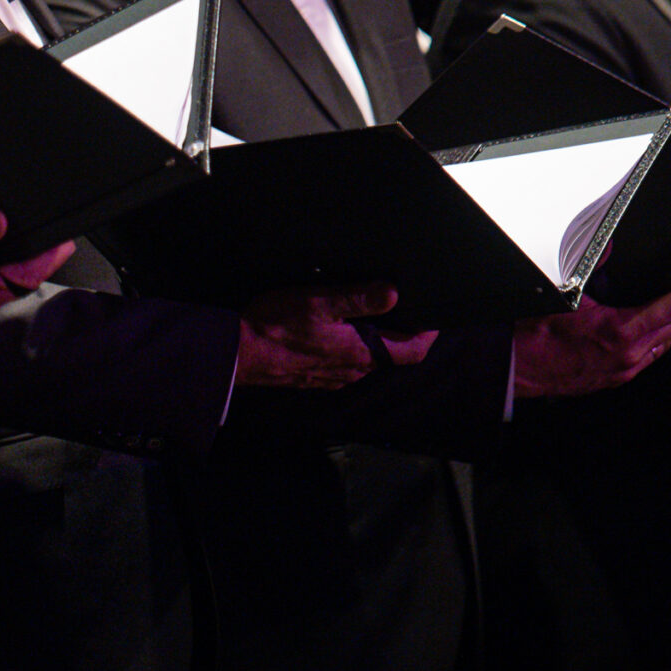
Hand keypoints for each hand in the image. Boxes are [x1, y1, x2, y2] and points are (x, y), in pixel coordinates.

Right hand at [235, 282, 429, 387]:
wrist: (237, 354)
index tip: (434, 318)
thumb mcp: (318, 301)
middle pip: (391, 356)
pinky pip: (345, 366)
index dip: (427, 335)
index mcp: (361, 353)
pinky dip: (351, 349)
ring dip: (373, 342)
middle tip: (402, 309)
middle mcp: (353, 371)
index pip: (411, 351)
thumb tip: (394, 292)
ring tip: (369, 316)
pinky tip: (335, 333)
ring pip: (367, 361)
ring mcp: (334, 378)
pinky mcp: (315, 379)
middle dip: (400, 334)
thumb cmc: (274, 326)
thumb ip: (358, 298)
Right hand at [512, 270, 670, 398]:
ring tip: (668, 306)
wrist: (517, 365)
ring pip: (663, 346)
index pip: (670, 309)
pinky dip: (653, 341)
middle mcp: (627, 356)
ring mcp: (623, 370)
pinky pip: (646, 359)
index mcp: (619, 333)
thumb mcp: (567, 293)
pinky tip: (643, 331)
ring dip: (670, 325)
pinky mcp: (615, 379)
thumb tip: (607, 247)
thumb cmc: (536, 337)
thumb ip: (593, 268)